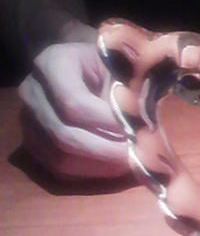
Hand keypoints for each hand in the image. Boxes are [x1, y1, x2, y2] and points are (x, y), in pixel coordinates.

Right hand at [18, 40, 129, 179]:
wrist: (86, 66)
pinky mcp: (32, 142)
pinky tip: (112, 167)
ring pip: (58, 157)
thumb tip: (136, 129)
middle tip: (135, 154)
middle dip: (104, 149)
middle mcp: (31, 91)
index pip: (73, 103)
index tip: (134, 129)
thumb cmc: (107, 64)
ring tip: (127, 161)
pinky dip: (88, 173)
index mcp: (52, 63)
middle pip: (62, 134)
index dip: (105, 122)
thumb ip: (124, 95)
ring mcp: (27, 119)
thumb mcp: (119, 67)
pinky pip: (57, 169)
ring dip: (98, 165)